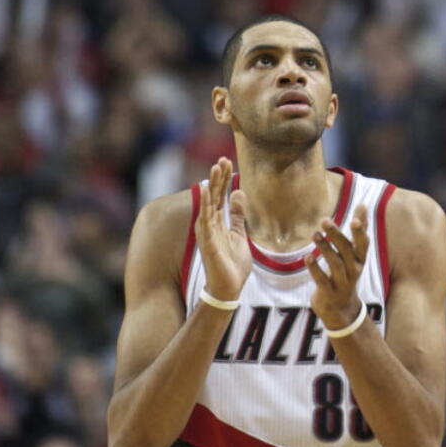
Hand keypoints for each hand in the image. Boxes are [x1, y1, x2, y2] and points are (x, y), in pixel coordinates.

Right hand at [195, 158, 250, 301]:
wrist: (228, 287)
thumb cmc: (232, 264)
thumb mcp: (240, 234)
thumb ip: (238, 215)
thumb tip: (240, 193)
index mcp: (217, 222)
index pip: (220, 196)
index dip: (223, 179)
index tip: (227, 162)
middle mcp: (209, 224)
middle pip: (214, 195)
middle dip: (219, 177)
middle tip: (223, 159)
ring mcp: (207, 231)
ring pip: (209, 203)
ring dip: (212, 185)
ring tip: (215, 167)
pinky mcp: (207, 240)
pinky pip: (205, 219)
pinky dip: (205, 203)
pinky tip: (205, 189)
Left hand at [306, 204, 369, 328]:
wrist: (341, 308)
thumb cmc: (347, 272)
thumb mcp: (355, 253)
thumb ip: (359, 229)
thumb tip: (363, 204)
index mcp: (360, 259)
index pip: (363, 244)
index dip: (360, 232)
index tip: (354, 219)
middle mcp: (354, 270)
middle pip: (347, 251)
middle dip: (336, 235)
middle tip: (324, 221)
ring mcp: (342, 283)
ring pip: (335, 264)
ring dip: (325, 249)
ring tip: (314, 234)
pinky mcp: (329, 293)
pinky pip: (322, 280)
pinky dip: (315, 269)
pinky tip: (308, 257)